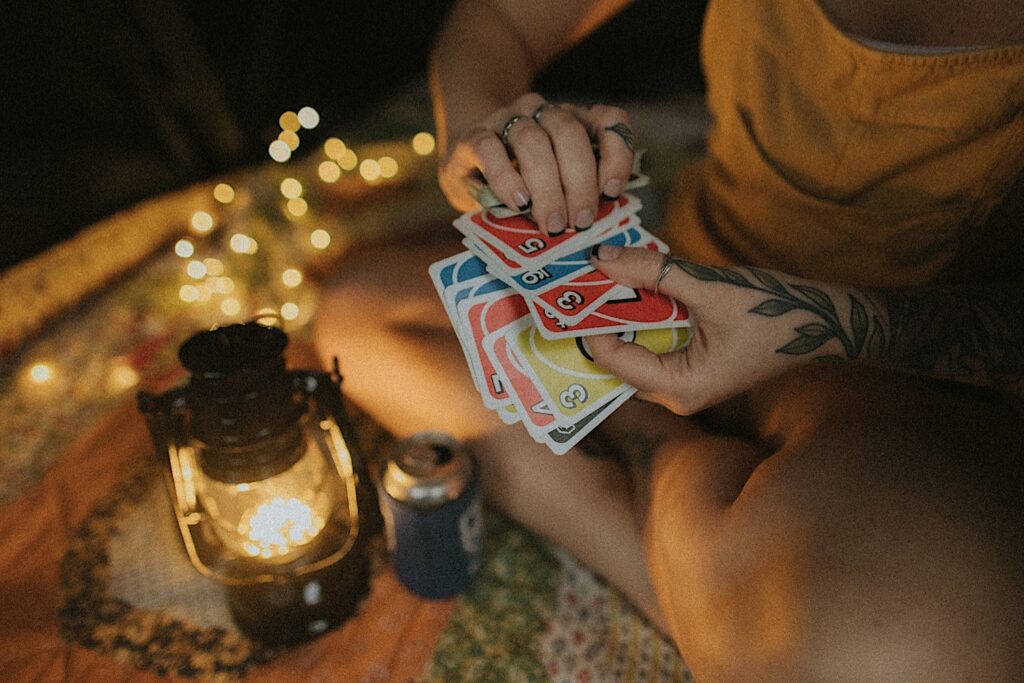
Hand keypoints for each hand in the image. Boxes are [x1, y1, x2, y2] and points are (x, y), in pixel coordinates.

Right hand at [438, 92, 635, 234]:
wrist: (469, 167)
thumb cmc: (522, 184)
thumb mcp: (558, 186)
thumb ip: (577, 193)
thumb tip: (593, 221)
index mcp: (574, 120)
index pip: (608, 121)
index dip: (616, 154)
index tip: (612, 192)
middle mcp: (543, 112)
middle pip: (568, 133)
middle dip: (579, 181)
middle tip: (579, 221)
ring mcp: (506, 119)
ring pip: (532, 140)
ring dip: (547, 186)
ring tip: (552, 223)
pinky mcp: (473, 137)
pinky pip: (490, 150)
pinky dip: (507, 179)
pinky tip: (518, 203)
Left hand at [587, 246, 886, 413]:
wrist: (824, 322)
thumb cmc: (775, 311)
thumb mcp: (709, 287)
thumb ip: (653, 272)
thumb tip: (602, 257)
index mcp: (680, 388)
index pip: (614, 359)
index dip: (589, 323)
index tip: (571, 286)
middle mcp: (677, 395)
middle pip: (619, 358)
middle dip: (600, 318)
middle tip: (577, 280)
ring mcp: (685, 384)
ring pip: (635, 349)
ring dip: (620, 314)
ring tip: (601, 277)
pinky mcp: (693, 367)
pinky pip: (654, 343)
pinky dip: (642, 316)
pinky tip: (634, 286)